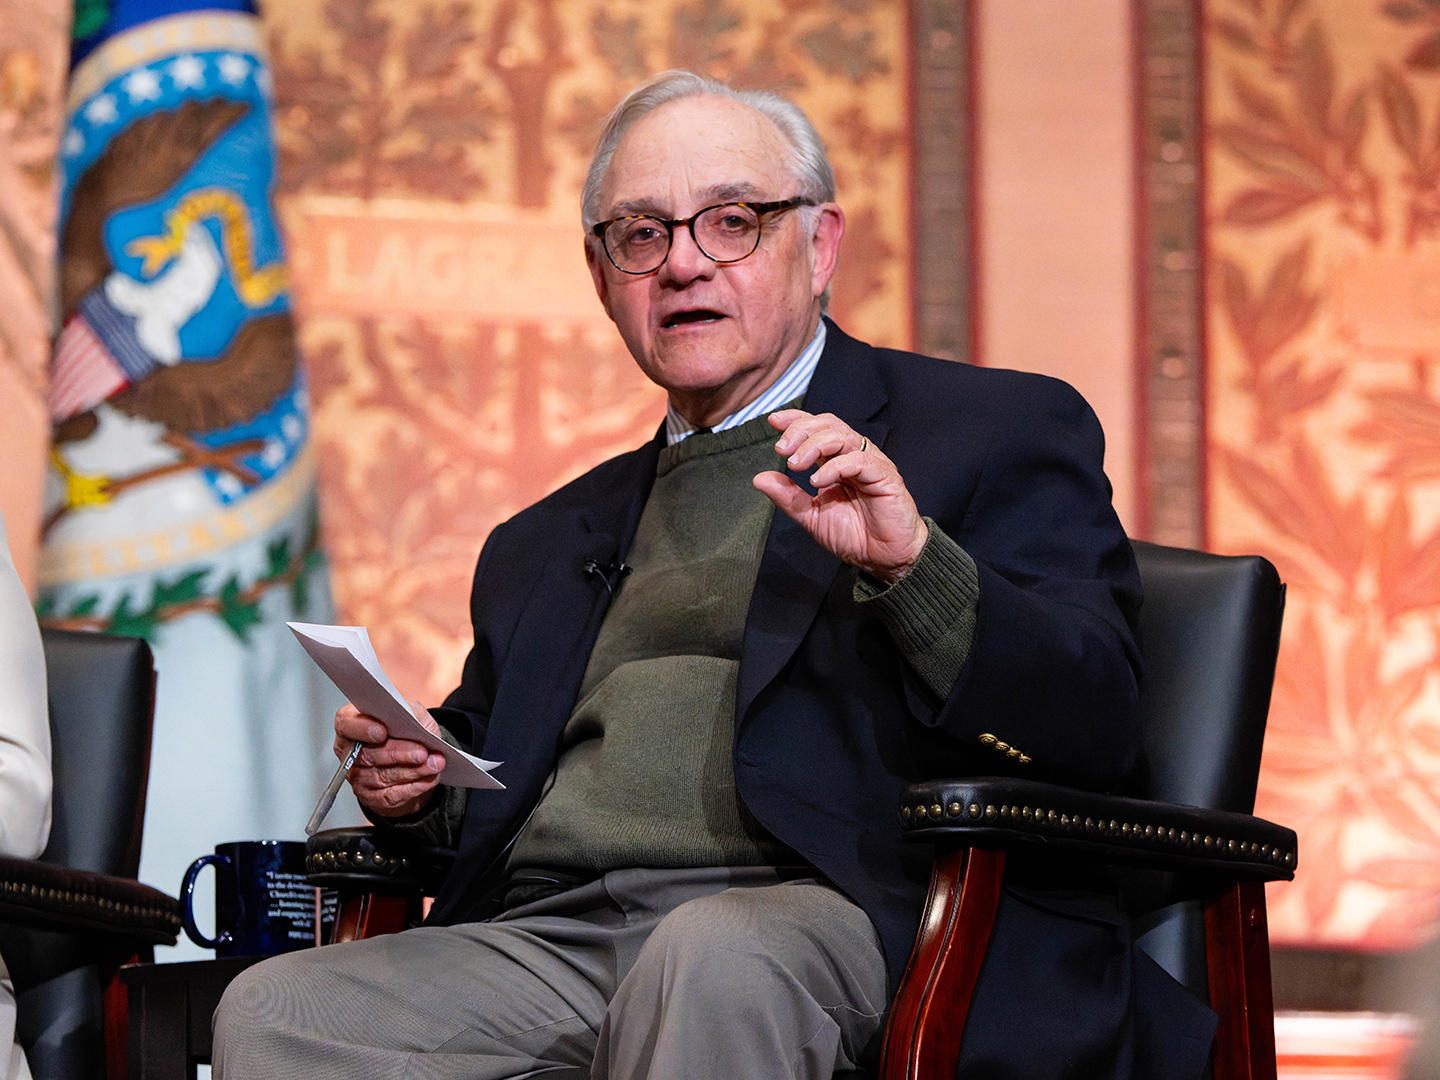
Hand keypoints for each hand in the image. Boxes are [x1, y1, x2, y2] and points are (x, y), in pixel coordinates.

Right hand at [334, 702, 444, 817]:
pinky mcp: (371, 797)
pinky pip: (391, 794)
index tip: (382, 731)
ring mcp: (357, 777)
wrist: (411, 759)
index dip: (361, 728)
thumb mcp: (411, 713)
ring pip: (382, 776)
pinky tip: (430, 777)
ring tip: (435, 764)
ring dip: (412, 771)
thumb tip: (415, 721)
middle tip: (422, 752)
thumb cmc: (405, 731)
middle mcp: (350, 752)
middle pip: (367, 754)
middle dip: (398, 753)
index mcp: (352, 725)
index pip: (345, 724)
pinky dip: (414, 786)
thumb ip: (410, 712)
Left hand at [753, 409, 927, 584]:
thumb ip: (788, 497)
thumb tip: (760, 479)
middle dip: (801, 431)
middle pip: (828, 425)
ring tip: (796, 464)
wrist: (883, 559)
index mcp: (836, 462)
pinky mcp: (884, 475)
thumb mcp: (811, 516)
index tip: (773, 421)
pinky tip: (818, 481)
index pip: (817, 429)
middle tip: (782, 449)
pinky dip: (835, 467)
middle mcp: (853, 457)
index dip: (796, 420)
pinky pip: (859, 460)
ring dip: (813, 445)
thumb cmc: (854, 536)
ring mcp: (870, 464)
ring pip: (842, 436)